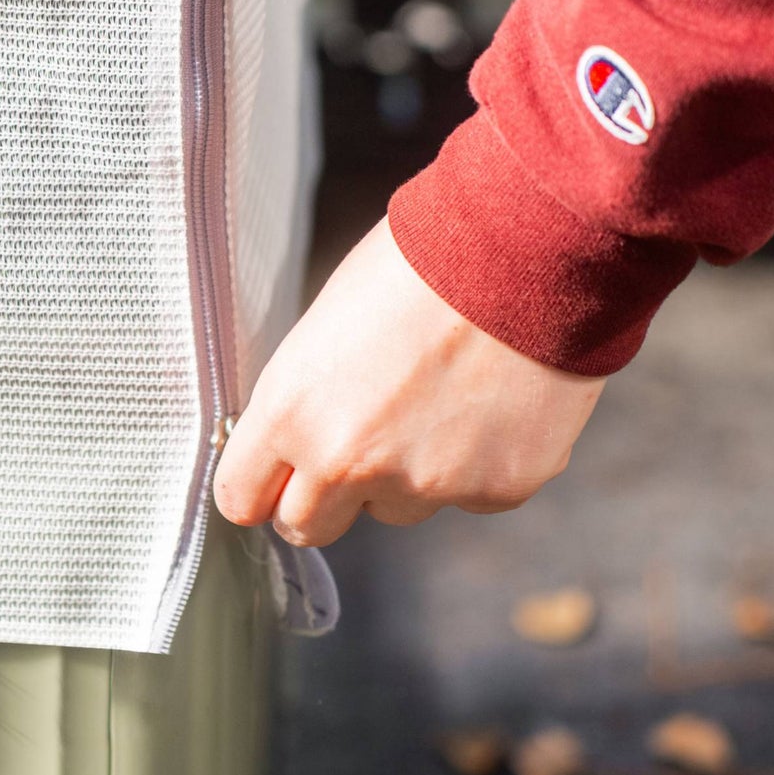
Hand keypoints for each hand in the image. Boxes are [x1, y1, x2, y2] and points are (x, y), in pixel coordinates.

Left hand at [214, 216, 605, 545]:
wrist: (531, 247)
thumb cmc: (423, 263)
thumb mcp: (325, 324)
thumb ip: (303, 400)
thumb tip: (292, 443)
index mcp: (292, 413)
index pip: (242, 498)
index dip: (261, 485)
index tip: (275, 477)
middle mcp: (349, 462)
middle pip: (307, 526)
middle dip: (322, 498)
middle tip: (354, 449)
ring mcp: (425, 484)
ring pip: (394, 508)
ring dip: (404, 473)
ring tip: (439, 398)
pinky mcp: (495, 489)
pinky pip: (469, 494)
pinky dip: (477, 461)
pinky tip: (492, 401)